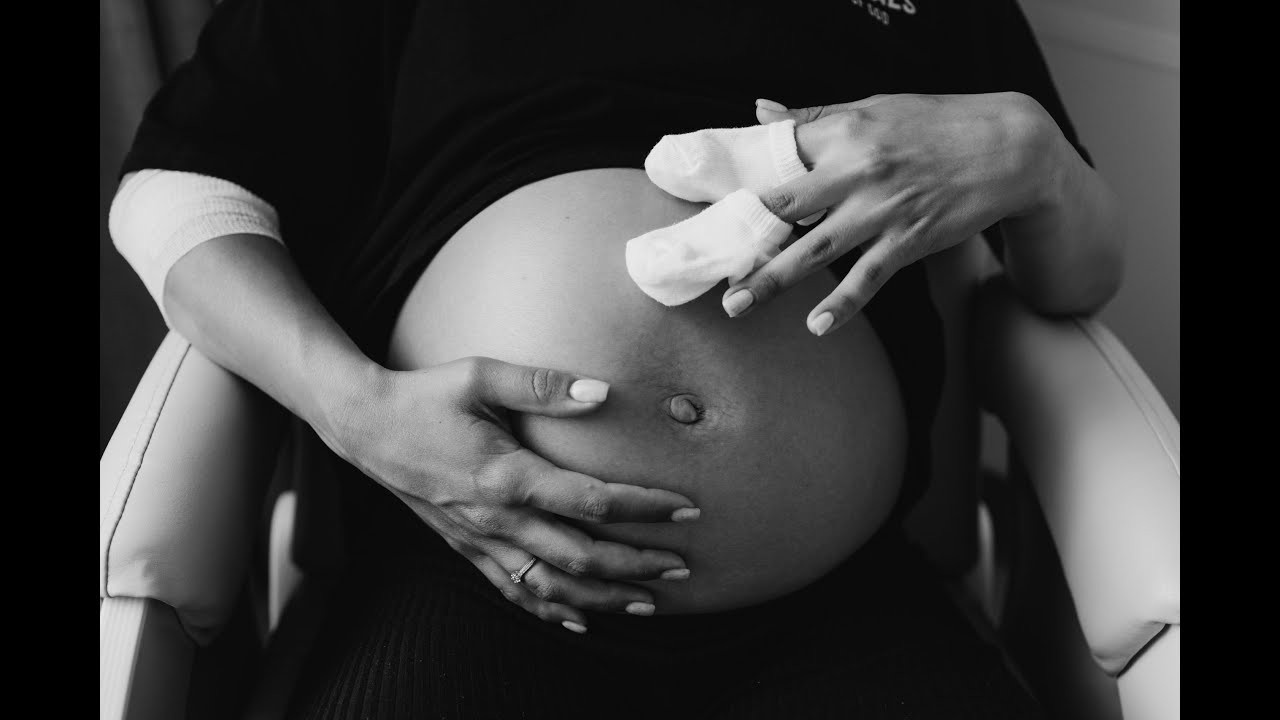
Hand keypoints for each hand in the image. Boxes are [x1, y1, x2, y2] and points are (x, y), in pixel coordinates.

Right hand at [334, 357, 698, 631]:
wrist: (364, 427)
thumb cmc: (425, 396)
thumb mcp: (481, 375)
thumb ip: (543, 385)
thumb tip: (603, 392)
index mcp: (508, 476)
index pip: (593, 502)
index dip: (645, 508)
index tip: (687, 507)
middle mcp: (497, 520)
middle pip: (582, 557)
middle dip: (637, 565)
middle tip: (683, 566)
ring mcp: (480, 540)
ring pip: (552, 586)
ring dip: (604, 598)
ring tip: (649, 601)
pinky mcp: (466, 548)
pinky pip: (513, 591)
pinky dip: (551, 609)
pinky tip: (581, 619)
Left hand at [725, 92, 1061, 334]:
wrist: (1009, 147)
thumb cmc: (936, 124)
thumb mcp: (874, 108)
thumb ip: (813, 117)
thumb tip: (758, 112)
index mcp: (844, 133)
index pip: (776, 158)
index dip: (739, 184)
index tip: (705, 208)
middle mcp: (858, 170)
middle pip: (785, 209)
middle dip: (744, 239)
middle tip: (709, 266)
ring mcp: (883, 209)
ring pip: (816, 250)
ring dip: (774, 280)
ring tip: (738, 304)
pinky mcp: (909, 240)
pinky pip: (868, 277)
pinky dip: (843, 304)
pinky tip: (818, 325)